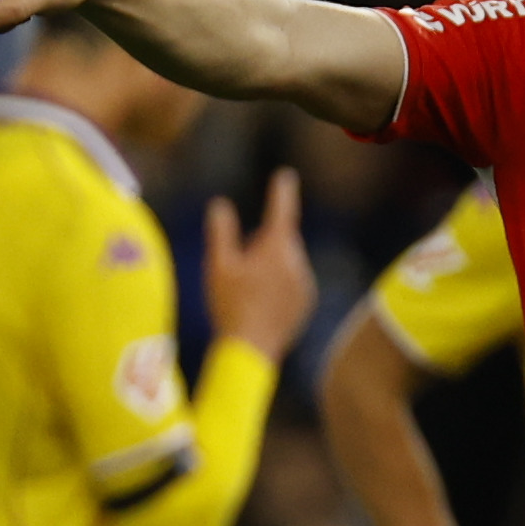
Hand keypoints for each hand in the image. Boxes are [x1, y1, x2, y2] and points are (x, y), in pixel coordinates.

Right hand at [206, 168, 316, 356]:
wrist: (251, 349)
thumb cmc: (230, 305)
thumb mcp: (217, 265)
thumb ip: (221, 231)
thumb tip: (221, 204)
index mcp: (276, 248)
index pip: (282, 210)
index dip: (282, 191)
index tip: (285, 176)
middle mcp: (297, 262)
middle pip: (278, 240)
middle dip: (260, 245)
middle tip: (237, 271)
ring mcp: (305, 283)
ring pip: (285, 262)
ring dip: (268, 267)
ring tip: (246, 294)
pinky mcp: (306, 302)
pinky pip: (291, 283)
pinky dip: (277, 286)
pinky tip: (258, 306)